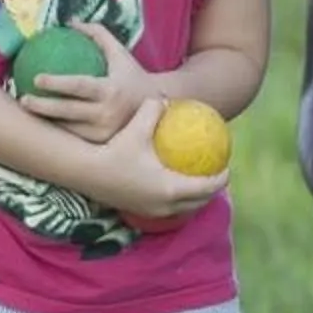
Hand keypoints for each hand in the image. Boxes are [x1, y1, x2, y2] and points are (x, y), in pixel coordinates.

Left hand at [19, 21, 156, 142]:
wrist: (157, 106)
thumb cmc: (132, 75)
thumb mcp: (119, 53)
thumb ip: (97, 35)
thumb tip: (70, 21)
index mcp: (111, 90)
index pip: (79, 86)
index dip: (57, 83)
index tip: (36, 78)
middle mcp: (108, 113)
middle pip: (69, 111)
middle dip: (43, 107)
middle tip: (23, 99)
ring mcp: (105, 133)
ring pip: (69, 129)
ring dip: (46, 121)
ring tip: (27, 113)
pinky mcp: (102, 144)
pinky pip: (76, 138)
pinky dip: (59, 131)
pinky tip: (43, 124)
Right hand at [85, 96, 225, 222]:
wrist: (85, 172)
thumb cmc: (115, 149)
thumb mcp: (138, 126)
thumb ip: (155, 109)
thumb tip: (166, 99)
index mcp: (172, 187)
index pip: (207, 186)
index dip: (221, 178)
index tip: (227, 167)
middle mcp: (166, 204)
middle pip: (200, 202)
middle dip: (212, 190)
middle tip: (216, 174)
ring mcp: (153, 211)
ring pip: (184, 208)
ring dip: (195, 198)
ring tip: (198, 181)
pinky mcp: (140, 212)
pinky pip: (168, 209)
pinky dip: (177, 200)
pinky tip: (174, 187)